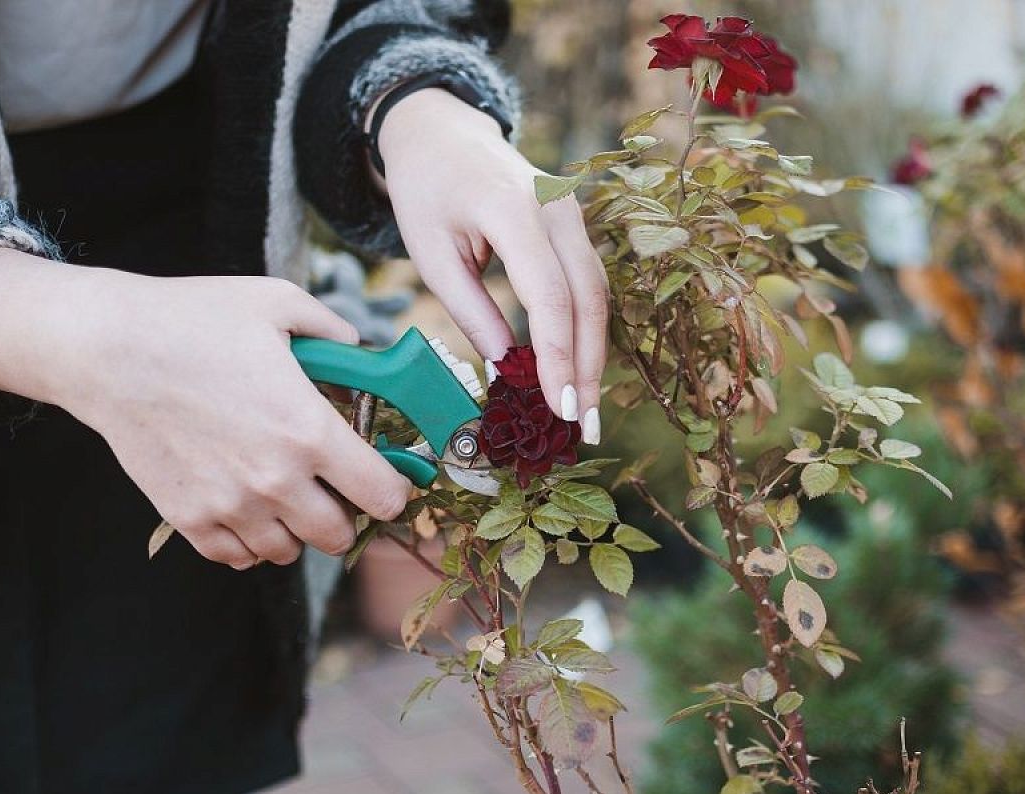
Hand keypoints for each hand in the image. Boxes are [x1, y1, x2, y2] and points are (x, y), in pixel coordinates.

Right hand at [0, 250, 412, 567]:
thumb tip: (362, 350)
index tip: (387, 479)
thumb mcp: (279, 304)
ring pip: (288, 551)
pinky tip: (246, 506)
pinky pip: (237, 556)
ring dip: (296, 528)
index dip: (394, 489)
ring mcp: (230, 505)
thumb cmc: (193, 319)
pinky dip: (249, 540)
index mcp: (309, 431)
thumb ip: (334, 331)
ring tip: (286, 493)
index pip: (382, 495)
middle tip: (335, 487)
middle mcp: (275, 480)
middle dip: (346, 513)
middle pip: (339, 535)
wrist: (107, 348)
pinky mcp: (188, 518)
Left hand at [377, 88, 607, 444]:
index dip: (558, 359)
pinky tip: (577, 371)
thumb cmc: (427, 192)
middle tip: (583, 429)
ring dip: (593, 355)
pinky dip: (586, 330)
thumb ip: (473, 313)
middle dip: (586, 369)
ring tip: (583, 413)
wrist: (441, 133)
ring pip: (598, 294)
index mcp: (513, 209)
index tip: (558, 410)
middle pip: (588, 300)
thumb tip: (508, 372)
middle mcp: (557, 207)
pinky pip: (590, 283)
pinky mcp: (575, 224)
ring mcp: (573, 212)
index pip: (549, 296)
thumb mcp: (433, 255)